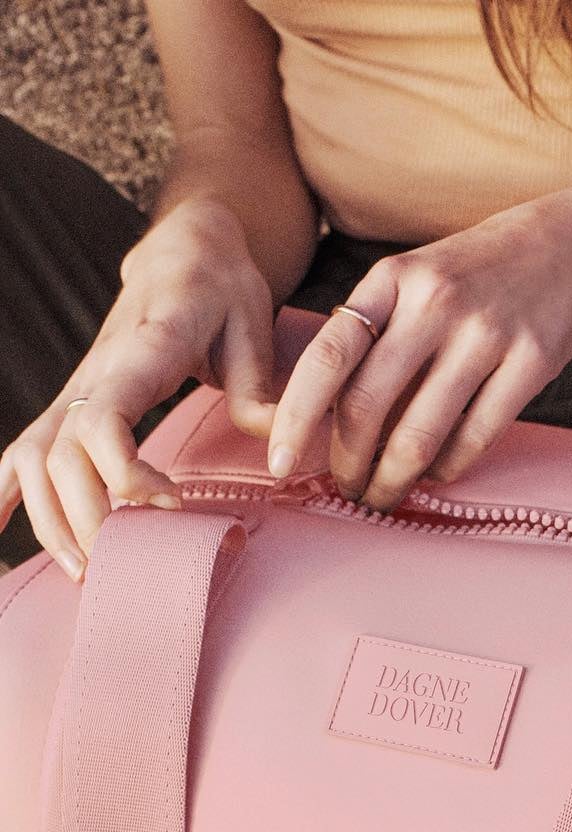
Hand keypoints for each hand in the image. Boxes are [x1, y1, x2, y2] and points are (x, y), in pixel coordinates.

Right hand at [0, 198, 277, 580]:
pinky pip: (22, 448)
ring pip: (33, 458)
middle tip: (130, 565)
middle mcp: (95, 374)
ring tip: (87, 571)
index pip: (103, 417)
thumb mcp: (255, 325)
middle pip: (60, 454)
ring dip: (51, 519)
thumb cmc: (224, 289)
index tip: (170, 503)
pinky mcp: (74, 402)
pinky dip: (4, 490)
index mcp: (141, 352)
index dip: (124, 471)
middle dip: (88, 518)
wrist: (186, 252)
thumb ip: (261, 391)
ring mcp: (77, 388)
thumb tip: (276, 454)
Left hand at [265, 185, 571, 511]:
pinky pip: (475, 436)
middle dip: (346, 463)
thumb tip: (332, 408)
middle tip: (343, 489)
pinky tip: (436, 475)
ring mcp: (485, 334)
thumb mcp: (422, 273)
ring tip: (383, 496)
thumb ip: (380, 326)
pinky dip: (448, 467)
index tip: (279, 461)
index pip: (327, 357)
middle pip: (367, 405)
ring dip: (393, 479)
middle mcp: (435, 304)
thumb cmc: (491, 266)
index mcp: (394, 278)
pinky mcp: (531, 363)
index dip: (295, 416)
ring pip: (419, 433)